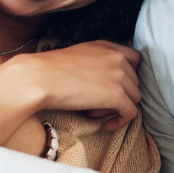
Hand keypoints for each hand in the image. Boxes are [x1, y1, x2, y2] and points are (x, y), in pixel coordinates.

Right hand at [20, 41, 141, 130]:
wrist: (39, 78)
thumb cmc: (50, 69)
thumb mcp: (78, 55)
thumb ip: (96, 60)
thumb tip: (102, 79)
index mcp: (107, 46)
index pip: (134, 59)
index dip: (128, 75)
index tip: (117, 86)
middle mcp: (117, 58)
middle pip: (134, 81)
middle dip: (120, 93)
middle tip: (97, 102)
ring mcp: (119, 76)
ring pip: (134, 97)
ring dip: (117, 107)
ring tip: (95, 111)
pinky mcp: (117, 95)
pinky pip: (131, 113)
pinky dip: (121, 121)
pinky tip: (107, 125)